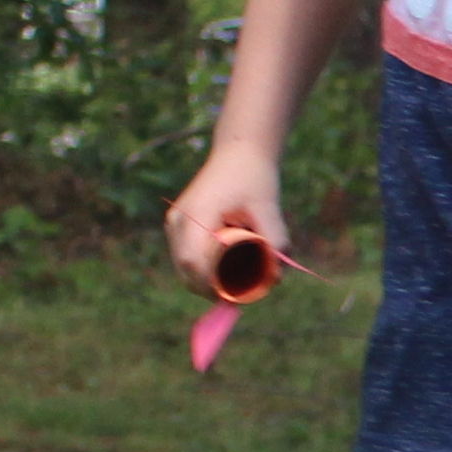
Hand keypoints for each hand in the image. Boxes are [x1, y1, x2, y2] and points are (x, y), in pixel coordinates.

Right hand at [164, 152, 282, 299]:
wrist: (238, 153)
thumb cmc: (254, 178)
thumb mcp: (269, 208)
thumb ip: (276, 241)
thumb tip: (276, 279)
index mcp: (197, 214)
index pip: (194, 264)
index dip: (212, 287)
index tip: (237, 298)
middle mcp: (179, 220)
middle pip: (187, 272)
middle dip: (212, 290)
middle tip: (242, 294)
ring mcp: (175, 224)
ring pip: (184, 269)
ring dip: (207, 280)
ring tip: (236, 277)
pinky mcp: (177, 226)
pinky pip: (186, 259)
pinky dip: (203, 270)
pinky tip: (224, 269)